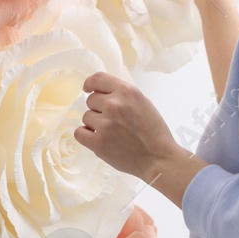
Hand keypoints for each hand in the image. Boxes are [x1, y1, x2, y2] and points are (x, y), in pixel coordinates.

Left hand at [74, 72, 207, 208]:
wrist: (159, 158)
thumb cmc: (154, 133)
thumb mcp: (143, 103)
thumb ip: (123, 96)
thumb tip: (104, 94)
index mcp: (127, 92)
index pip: (98, 79)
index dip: (90, 84)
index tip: (87, 89)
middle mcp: (114, 104)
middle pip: (91, 100)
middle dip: (99, 109)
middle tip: (113, 121)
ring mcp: (105, 123)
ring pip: (86, 117)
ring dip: (94, 124)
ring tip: (111, 133)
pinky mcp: (98, 142)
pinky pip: (79, 132)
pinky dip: (86, 136)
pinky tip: (98, 139)